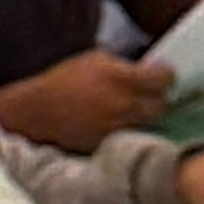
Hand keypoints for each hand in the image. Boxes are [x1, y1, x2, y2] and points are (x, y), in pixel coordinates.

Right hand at [0, 49, 172, 153]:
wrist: (37, 112)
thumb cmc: (64, 80)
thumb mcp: (95, 59)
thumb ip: (124, 66)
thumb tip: (148, 70)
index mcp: (120, 77)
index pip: (164, 78)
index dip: (166, 75)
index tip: (163, 75)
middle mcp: (123, 104)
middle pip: (162, 104)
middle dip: (159, 97)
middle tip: (151, 93)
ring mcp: (118, 127)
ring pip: (150, 123)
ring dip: (148, 115)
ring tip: (137, 108)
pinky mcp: (111, 144)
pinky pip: (134, 136)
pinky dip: (133, 129)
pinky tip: (124, 122)